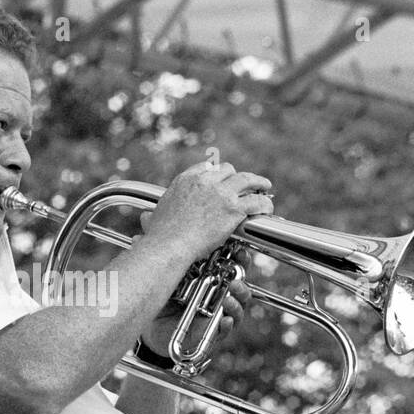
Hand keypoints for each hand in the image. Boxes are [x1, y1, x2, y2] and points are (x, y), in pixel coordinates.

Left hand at [139, 218, 252, 356]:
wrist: (152, 324)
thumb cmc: (161, 295)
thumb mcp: (161, 271)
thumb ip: (157, 250)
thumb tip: (143, 222)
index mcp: (210, 274)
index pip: (230, 261)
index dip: (238, 255)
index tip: (239, 248)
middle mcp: (217, 290)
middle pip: (240, 279)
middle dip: (242, 273)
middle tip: (239, 269)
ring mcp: (218, 310)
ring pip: (239, 303)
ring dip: (239, 297)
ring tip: (232, 292)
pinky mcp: (214, 329)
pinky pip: (228, 327)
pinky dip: (229, 322)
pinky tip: (226, 319)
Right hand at [140, 160, 272, 261]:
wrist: (169, 245)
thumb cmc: (160, 237)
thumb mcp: (154, 218)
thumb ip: (153, 215)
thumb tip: (146, 218)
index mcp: (186, 180)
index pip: (207, 168)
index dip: (218, 174)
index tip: (223, 179)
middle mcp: (204, 181)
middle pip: (229, 170)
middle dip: (238, 178)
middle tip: (245, 185)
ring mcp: (221, 193)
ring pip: (247, 180)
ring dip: (258, 183)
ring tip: (265, 187)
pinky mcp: (233, 209)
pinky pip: (256, 201)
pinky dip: (264, 203)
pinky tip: (268, 208)